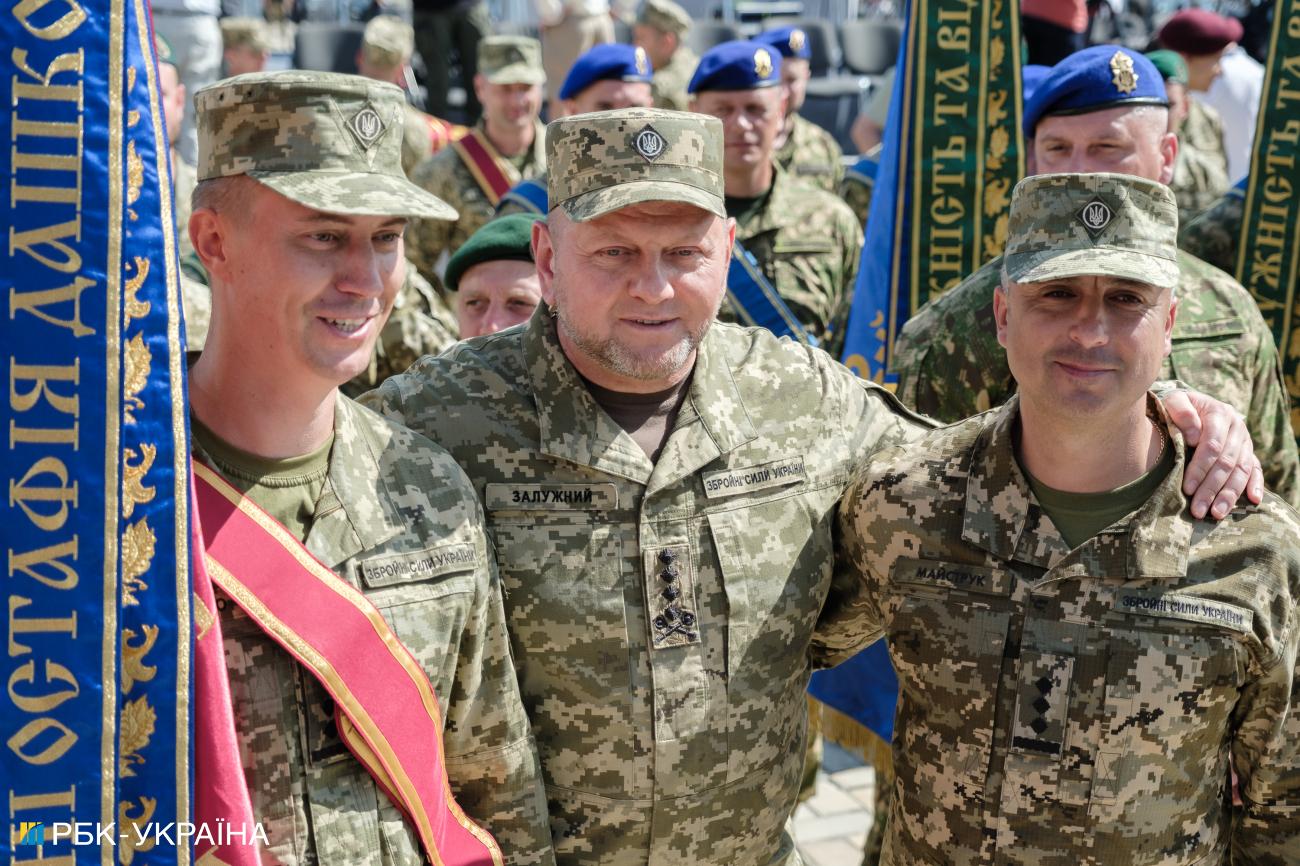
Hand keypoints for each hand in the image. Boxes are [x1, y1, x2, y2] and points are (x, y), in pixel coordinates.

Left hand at [1160, 389, 1263, 519]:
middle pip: (1227, 463)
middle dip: (1212, 489)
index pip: (1212, 446)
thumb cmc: (1178, 406)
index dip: (1200, 468)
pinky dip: (1256, 484)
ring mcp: (1245, 441)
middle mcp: (1237, 428)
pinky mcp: (1248, 451)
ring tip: (1217, 514)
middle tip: (1198, 511)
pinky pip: (1255, 469)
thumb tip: (1194, 437)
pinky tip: (1254, 501)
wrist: (1193, 403)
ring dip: (1230, 494)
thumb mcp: (1174, 399)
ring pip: (1241, 470)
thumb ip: (1180, 410)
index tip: (1187, 488)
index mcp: (1220, 414)